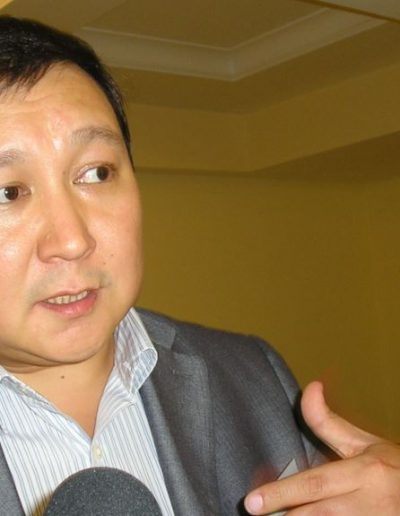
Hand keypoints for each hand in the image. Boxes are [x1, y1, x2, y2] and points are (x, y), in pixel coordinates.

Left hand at [244, 381, 399, 514]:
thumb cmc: (393, 469)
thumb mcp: (364, 445)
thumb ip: (330, 423)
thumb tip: (309, 387)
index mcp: (365, 473)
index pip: (314, 484)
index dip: (281, 493)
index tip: (251, 501)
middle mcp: (369, 503)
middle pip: (316, 514)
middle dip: (284, 515)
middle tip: (255, 512)